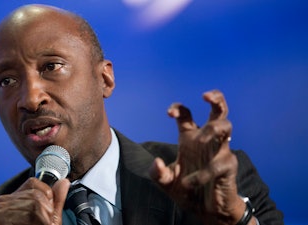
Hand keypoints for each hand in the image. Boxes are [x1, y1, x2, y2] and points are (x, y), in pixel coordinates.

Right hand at [0, 177, 69, 224]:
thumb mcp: (49, 217)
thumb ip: (57, 200)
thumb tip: (64, 182)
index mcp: (14, 197)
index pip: (33, 182)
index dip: (46, 195)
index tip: (46, 210)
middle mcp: (4, 201)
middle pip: (36, 195)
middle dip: (47, 212)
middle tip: (43, 223)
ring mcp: (1, 210)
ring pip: (34, 206)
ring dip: (44, 221)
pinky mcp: (1, 219)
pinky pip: (29, 216)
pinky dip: (38, 224)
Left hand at [149, 90, 247, 224]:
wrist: (206, 211)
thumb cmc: (187, 190)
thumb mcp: (166, 182)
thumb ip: (157, 173)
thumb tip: (156, 162)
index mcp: (190, 138)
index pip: (186, 114)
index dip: (178, 108)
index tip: (170, 113)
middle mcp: (206, 140)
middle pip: (219, 110)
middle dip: (216, 98)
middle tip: (205, 96)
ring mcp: (220, 150)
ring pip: (226, 126)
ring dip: (213, 129)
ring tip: (202, 139)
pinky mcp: (228, 165)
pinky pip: (219, 162)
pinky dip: (203, 173)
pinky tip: (191, 182)